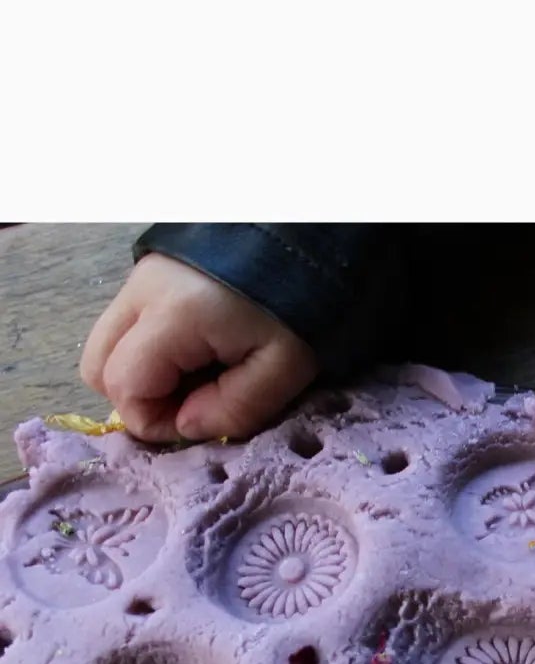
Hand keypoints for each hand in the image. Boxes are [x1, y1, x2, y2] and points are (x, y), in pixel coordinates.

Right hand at [81, 253, 318, 443]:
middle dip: (138, 400)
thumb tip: (187, 427)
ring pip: (108, 345)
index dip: (153, 422)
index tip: (197, 427)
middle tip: (193, 405)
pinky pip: (128, 326)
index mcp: (172, 315)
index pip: (122, 386)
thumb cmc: (303, 304)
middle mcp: (141, 292)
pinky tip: (199, 353)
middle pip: (98, 366)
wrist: (308, 236)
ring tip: (199, 380)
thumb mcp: (285, 367)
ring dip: (143, 376)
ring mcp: (140, 277)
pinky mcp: (151, 272)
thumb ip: (236, 407)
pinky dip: (152, 352)